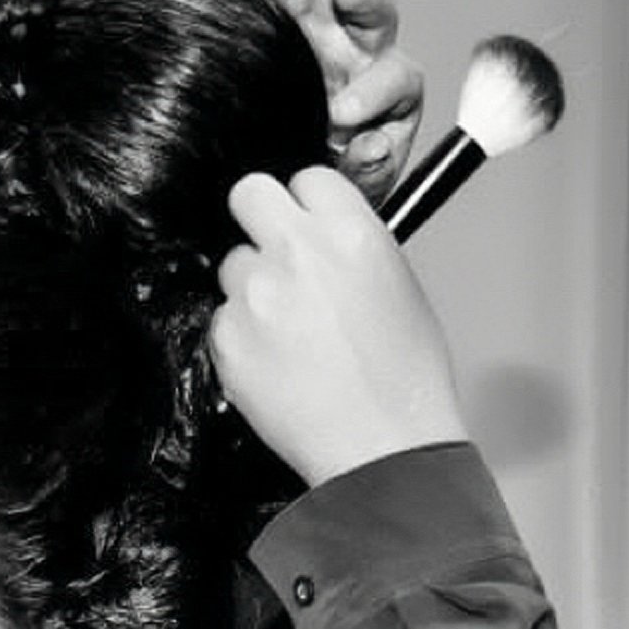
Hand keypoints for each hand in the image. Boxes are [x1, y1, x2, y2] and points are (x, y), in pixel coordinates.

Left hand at [214, 168, 464, 485]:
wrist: (383, 451)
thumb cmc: (406, 383)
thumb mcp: (403, 290)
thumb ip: (357, 246)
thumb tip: (327, 231)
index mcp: (351, 233)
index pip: (307, 177)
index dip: (308, 204)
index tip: (309, 224)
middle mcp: (297, 254)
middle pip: (249, 193)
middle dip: (262, 219)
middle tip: (280, 254)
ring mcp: (255, 296)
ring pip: (233, 263)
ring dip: (253, 287)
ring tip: (292, 331)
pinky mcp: (228, 340)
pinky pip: (223, 319)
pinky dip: (243, 337)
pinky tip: (279, 363)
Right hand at [271, 0, 422, 202]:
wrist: (288, 180)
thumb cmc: (332, 185)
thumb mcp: (356, 192)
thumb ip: (368, 171)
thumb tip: (373, 143)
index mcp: (391, 97)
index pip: (395, 82)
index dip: (374, 92)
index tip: (343, 114)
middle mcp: (364, 57)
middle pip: (380, 18)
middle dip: (369, 2)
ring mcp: (326, 35)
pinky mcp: (288, 26)